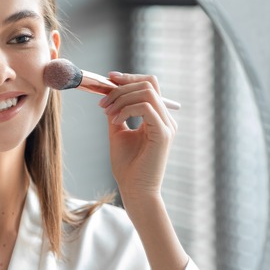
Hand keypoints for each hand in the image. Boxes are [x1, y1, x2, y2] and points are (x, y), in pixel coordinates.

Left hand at [99, 72, 177, 203]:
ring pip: (147, 93)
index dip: (129, 78)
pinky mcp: (163, 134)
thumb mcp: (118, 133)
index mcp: (157, 118)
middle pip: (148, 84)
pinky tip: (115, 122)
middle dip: (122, 88)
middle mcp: (166, 120)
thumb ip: (116, 114)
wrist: (135, 191)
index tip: (109, 79)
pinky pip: (146, 108)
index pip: (150, 85)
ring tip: (107, 113)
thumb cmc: (127, 167)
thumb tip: (108, 96)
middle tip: (102, 102)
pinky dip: (126, 110)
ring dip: (122, 98)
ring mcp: (167, 126)